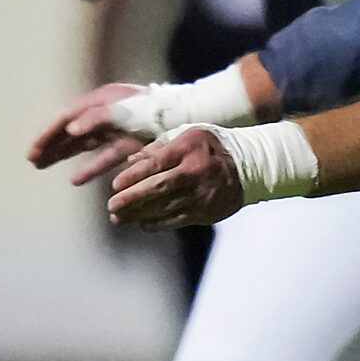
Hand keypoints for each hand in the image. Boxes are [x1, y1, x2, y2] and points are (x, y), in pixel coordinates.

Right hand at [27, 81, 150, 186]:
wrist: (182, 117)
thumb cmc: (153, 110)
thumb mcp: (123, 111)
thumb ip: (96, 118)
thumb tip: (70, 129)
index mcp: (100, 101)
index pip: (66, 118)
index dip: (49, 133)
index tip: (34, 150)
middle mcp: (103, 115)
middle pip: (70, 131)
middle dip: (50, 145)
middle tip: (32, 161)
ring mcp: (114, 131)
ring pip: (82, 145)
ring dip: (62, 155)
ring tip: (42, 167)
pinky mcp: (126, 146)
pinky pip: (102, 158)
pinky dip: (89, 169)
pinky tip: (75, 180)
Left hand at [108, 127, 247, 229]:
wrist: (248, 168)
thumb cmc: (210, 148)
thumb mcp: (187, 137)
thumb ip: (158, 148)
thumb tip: (131, 161)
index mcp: (188, 149)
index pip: (155, 164)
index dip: (133, 176)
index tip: (115, 185)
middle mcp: (194, 172)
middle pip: (158, 188)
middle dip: (131, 198)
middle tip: (112, 205)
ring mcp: (200, 194)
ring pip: (164, 207)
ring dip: (138, 214)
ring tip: (118, 217)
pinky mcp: (204, 212)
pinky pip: (176, 220)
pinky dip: (156, 223)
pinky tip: (141, 223)